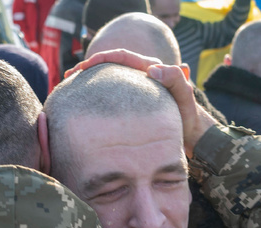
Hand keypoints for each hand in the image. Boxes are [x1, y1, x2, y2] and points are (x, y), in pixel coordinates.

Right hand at [65, 49, 215, 157]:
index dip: (100, 59)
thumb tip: (153, 68)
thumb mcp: (185, 102)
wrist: (192, 138)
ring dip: (88, 82)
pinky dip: (95, 96)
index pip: (121, 57)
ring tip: (69, 89)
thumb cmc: (188, 122)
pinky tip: (83, 105)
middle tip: (68, 78)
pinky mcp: (132, 104)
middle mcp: (142, 77)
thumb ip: (176, 81)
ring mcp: (137, 90)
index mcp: (151, 70)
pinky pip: (111, 95)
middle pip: (110, 65)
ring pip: (108, 80)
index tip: (81, 69)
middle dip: (87, 68)